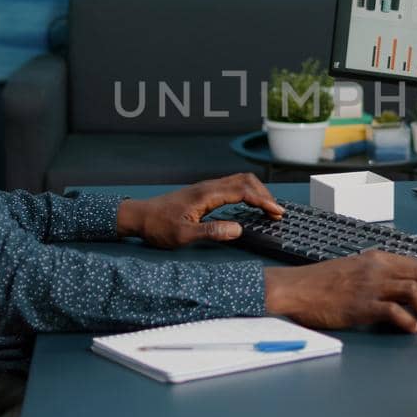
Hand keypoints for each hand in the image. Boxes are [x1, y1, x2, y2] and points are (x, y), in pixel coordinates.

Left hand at [115, 173, 283, 248]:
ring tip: (268, 209)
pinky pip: (232, 186)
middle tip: (276, 213)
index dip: (263, 201)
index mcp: (206, 195)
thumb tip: (238, 230)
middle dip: (264, 194)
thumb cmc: (158, 227)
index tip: (277, 213)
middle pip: (245, 181)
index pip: (243, 192)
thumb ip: (211, 232)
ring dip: (257, 192)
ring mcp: (206, 188)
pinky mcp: (204, 193)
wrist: (139, 217)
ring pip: (239, 181)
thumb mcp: (184, 236)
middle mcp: (208, 187)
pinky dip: (247, 193)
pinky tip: (249, 205)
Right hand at [264, 251, 416, 332]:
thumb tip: (399, 293)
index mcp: (376, 258)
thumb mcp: (351, 271)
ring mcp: (369, 285)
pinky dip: (408, 320)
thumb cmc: (318, 284)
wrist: (293, 289)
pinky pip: (393, 310)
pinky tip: (413, 330)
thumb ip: (375, 277)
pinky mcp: (360, 304)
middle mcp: (377, 268)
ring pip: (413, 291)